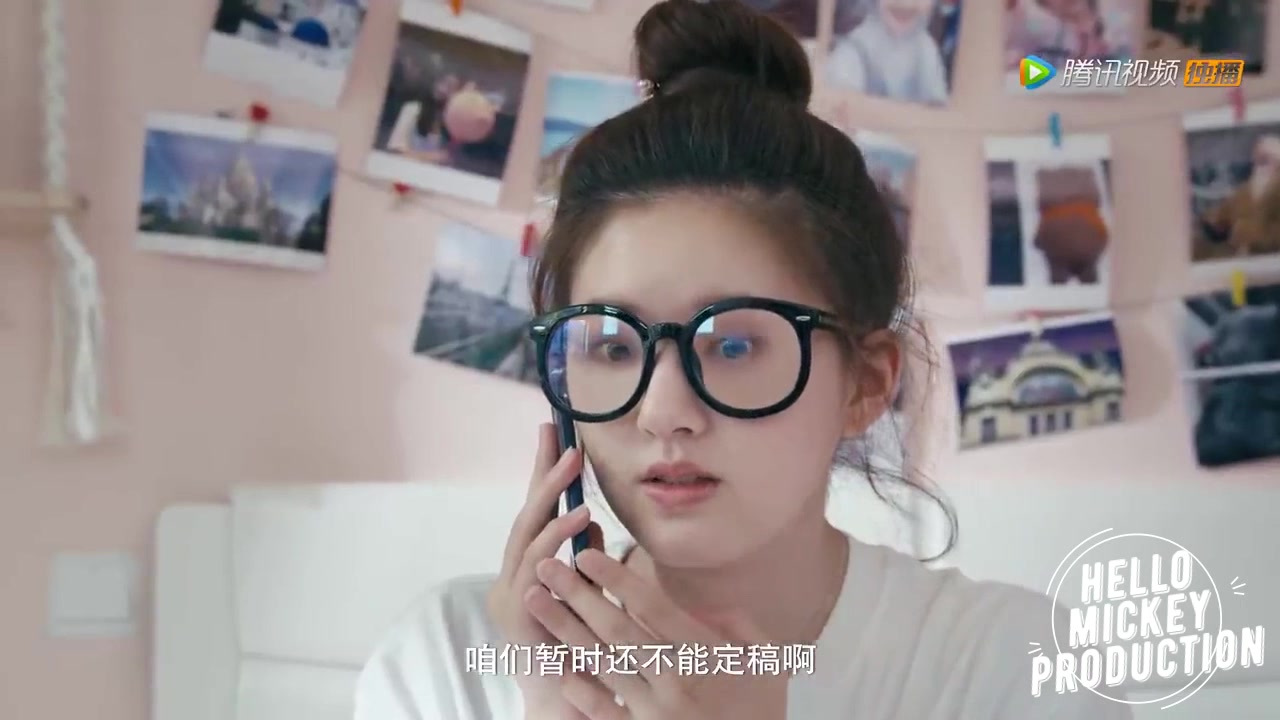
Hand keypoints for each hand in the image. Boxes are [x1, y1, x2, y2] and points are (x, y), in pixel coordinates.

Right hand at [486, 423, 605, 717]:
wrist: (566, 707)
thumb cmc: (582, 657)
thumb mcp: (589, 597)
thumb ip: (585, 561)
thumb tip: (590, 521)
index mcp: (527, 575)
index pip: (534, 516)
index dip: (542, 474)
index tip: (552, 432)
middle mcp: (511, 582)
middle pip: (523, 517)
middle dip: (540, 474)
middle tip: (558, 435)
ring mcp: (508, 598)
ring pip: (526, 537)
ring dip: (550, 498)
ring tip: (572, 465)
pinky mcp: (515, 614)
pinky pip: (537, 567)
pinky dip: (557, 538)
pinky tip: (580, 517)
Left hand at [525, 549, 788, 719]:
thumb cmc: (763, 713)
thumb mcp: (768, 663)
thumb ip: (739, 625)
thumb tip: (703, 606)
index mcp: (705, 655)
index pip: (653, 608)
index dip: (618, 579)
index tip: (587, 555)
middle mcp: (675, 682)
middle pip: (617, 631)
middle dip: (578, 596)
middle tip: (546, 567)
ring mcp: (655, 715)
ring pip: (603, 666)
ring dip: (566, 632)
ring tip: (537, 604)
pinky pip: (606, 713)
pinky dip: (583, 692)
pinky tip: (562, 671)